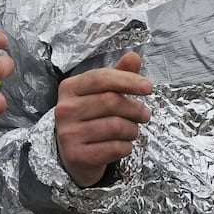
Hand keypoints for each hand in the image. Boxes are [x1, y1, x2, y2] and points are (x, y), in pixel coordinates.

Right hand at [56, 53, 151, 187]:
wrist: (74, 156)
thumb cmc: (91, 118)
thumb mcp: (100, 93)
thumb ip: (118, 75)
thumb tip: (134, 57)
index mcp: (69, 88)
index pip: (101, 78)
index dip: (128, 80)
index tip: (148, 87)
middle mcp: (65, 109)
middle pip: (112, 102)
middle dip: (136, 108)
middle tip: (145, 114)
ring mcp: (68, 134)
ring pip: (116, 126)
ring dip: (133, 130)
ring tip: (132, 130)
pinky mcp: (76, 156)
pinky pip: (114, 148)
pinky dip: (126, 147)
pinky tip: (123, 145)